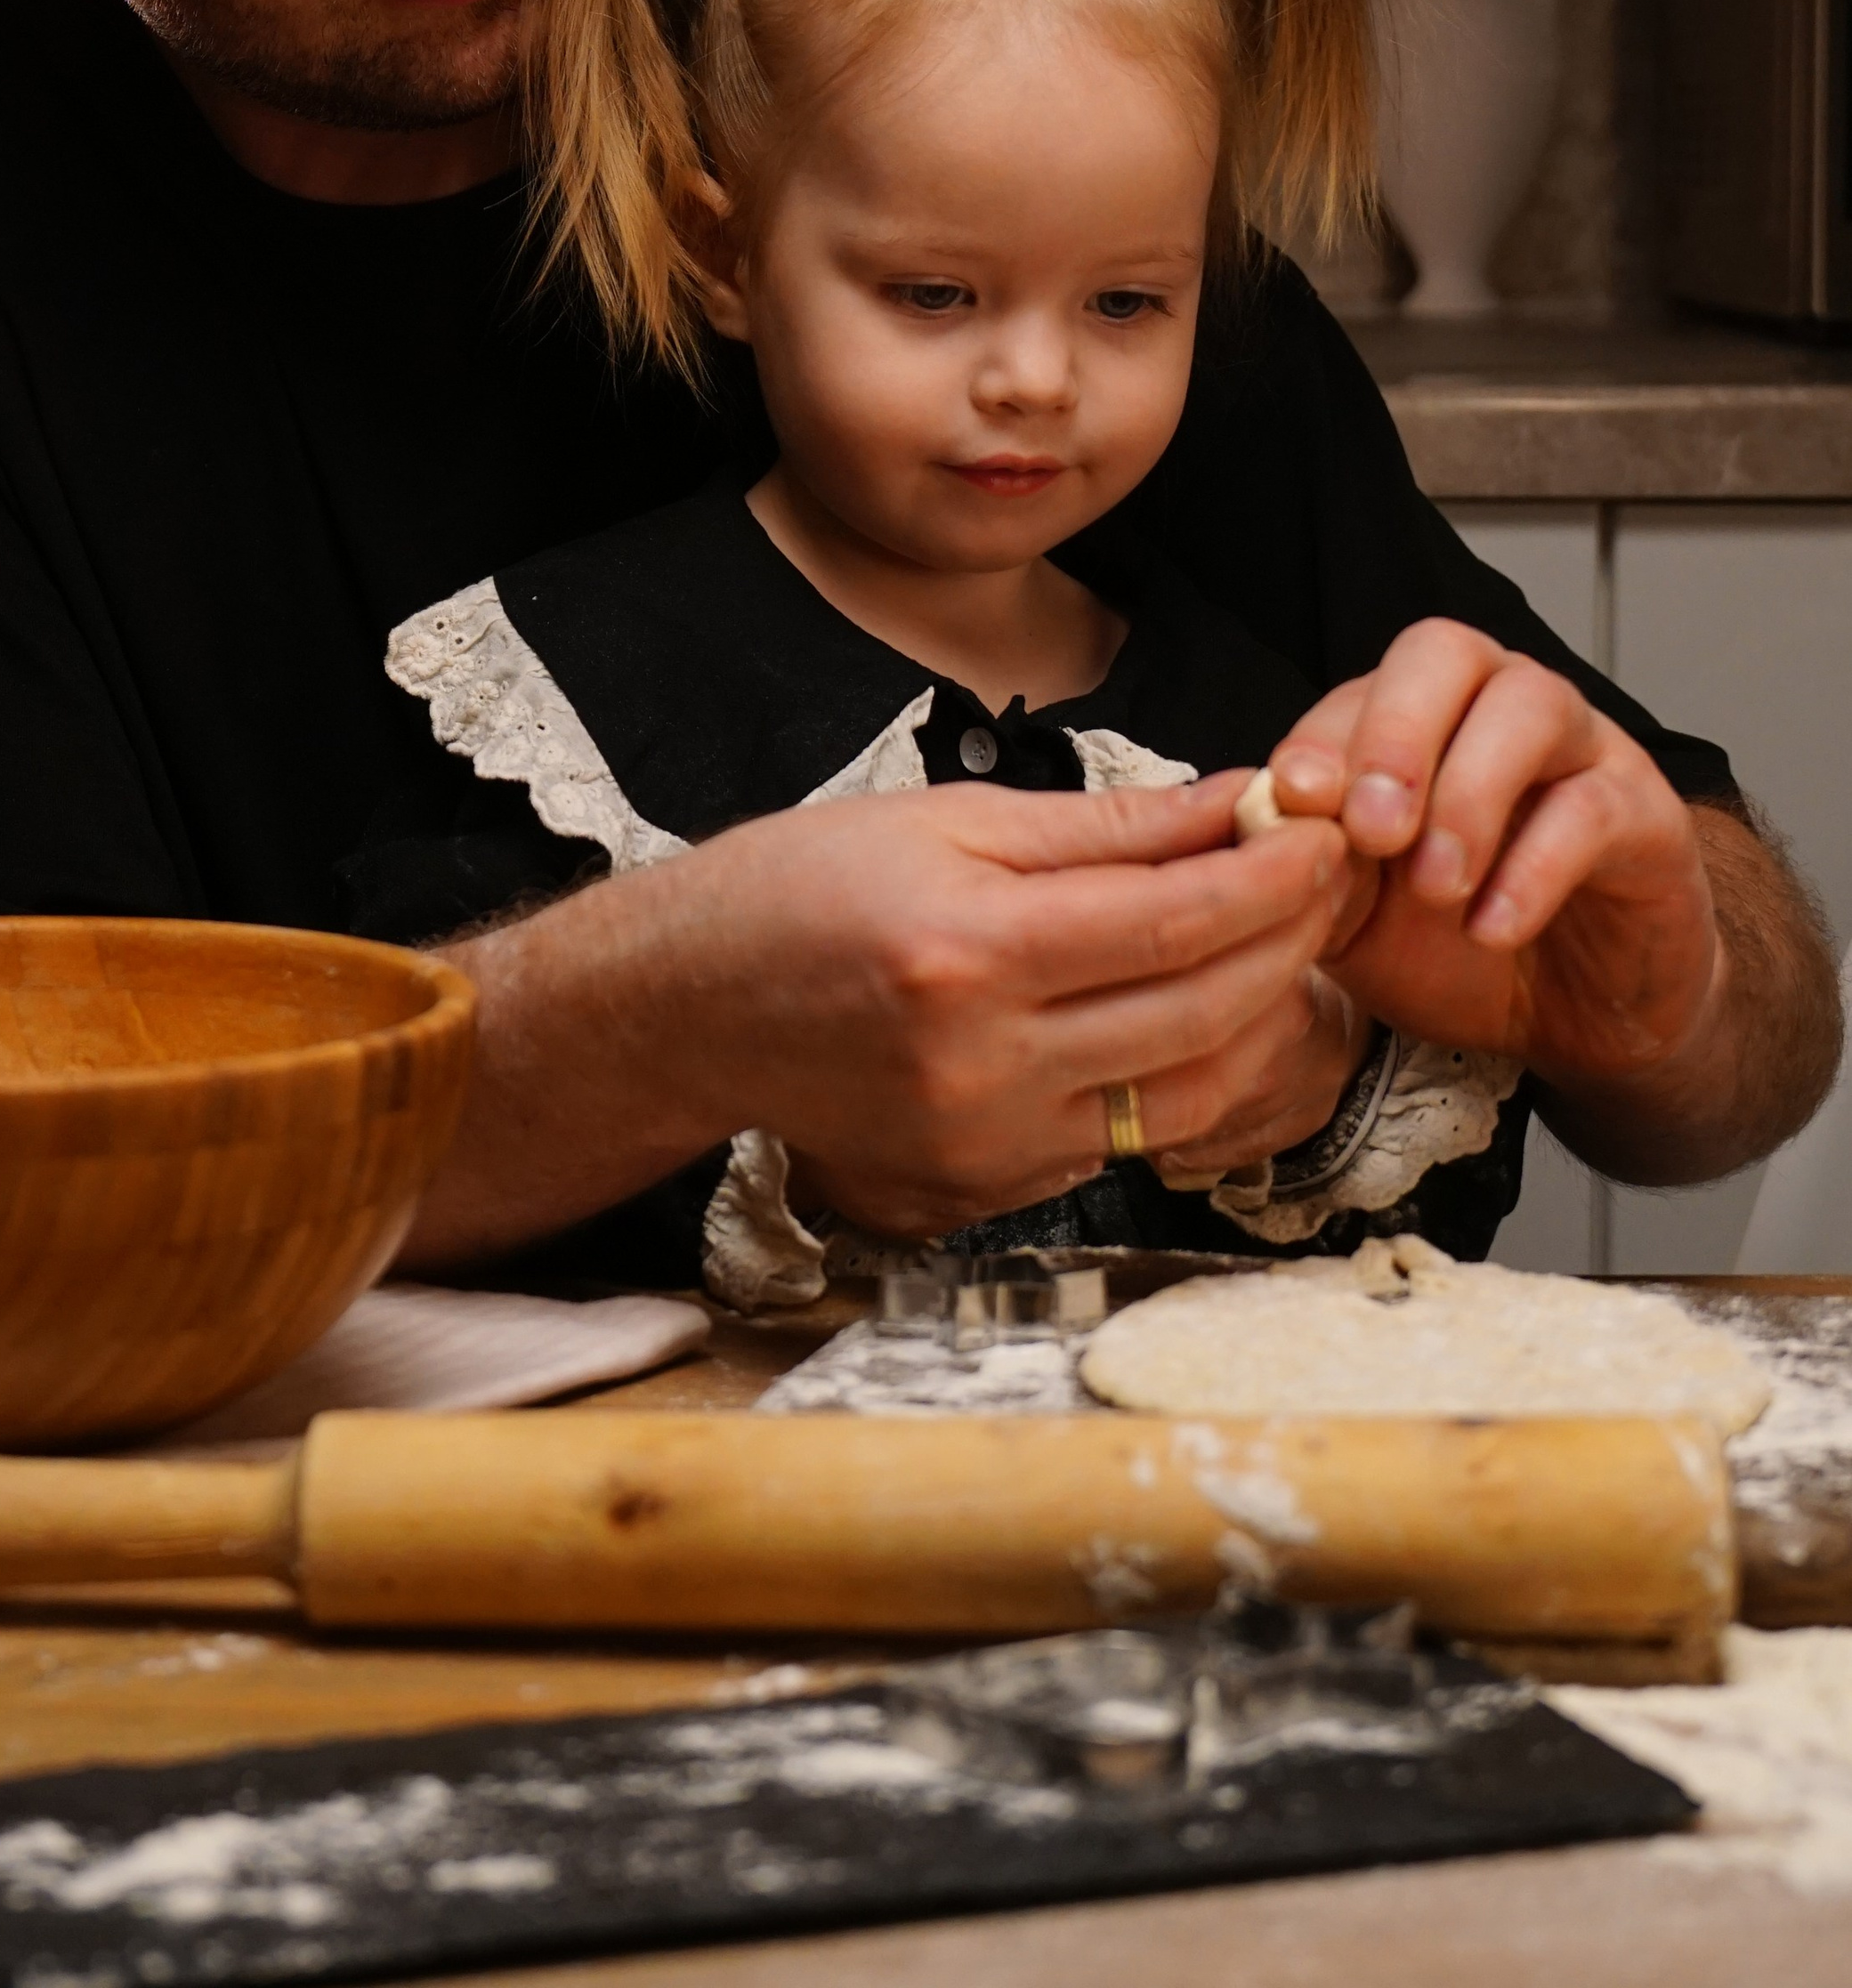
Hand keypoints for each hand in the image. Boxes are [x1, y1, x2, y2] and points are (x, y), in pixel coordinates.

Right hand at [707, 770, 1348, 1243]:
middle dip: (1286, 941)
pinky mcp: (982, 1196)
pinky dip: (1175, 1077)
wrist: (683, 1012)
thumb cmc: (795, 892)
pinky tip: (1189, 1016)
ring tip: (1278, 949)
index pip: (1174, 922)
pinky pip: (1121, 1140)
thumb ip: (1100, 828)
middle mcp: (982, 1066)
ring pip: (1184, 1097)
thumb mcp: (942, 818)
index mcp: (968, 952)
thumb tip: (1229, 811)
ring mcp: (984, 1147)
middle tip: (1323, 881)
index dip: (1270, 880)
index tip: (1319, 836)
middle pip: (1199, 1013)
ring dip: (1256, 1021)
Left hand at [1269, 620, 1723, 1088]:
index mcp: (1417, 718)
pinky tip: (1492, 928)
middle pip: (1446, 652)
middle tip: (1370, 830)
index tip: (1293, 799)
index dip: (1322, 735)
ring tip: (1436, 887)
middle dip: (1395, 733)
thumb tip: (1258, 829)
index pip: (1361, 688)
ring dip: (1468, 794)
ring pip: (1529, 706)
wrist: (1577, 1021)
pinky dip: (1535, 869)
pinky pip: (1593, 808)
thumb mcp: (1359, 921)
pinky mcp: (1645, 814)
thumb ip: (1311, 871)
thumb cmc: (1455, 949)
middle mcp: (1496, 706)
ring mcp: (1581, 750)